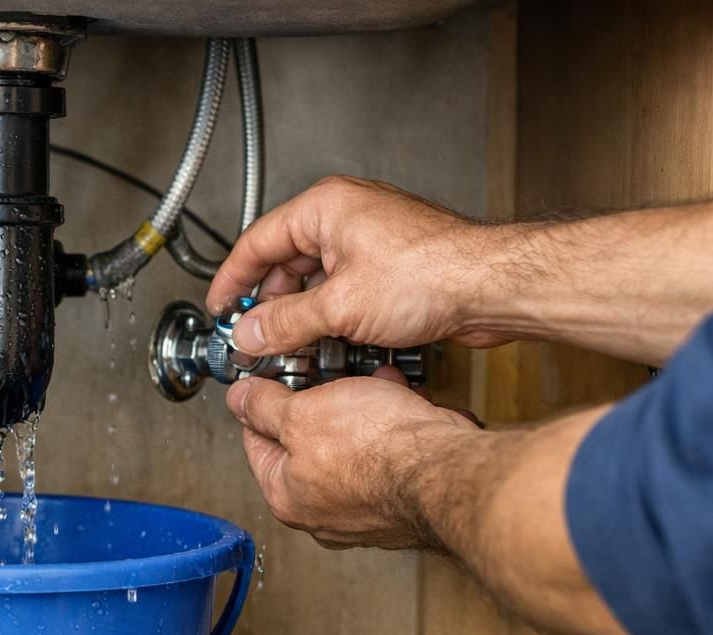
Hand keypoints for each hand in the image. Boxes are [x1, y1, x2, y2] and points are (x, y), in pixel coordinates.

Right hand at [206, 176, 501, 358]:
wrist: (491, 287)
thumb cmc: (432, 273)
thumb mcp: (339, 306)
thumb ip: (284, 323)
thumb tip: (252, 334)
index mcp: (325, 208)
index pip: (258, 241)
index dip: (232, 279)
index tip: (221, 307)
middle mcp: (346, 217)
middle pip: (286, 264)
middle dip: (269, 305)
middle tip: (256, 338)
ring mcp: (370, 241)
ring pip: (316, 281)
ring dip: (302, 317)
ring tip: (292, 348)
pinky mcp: (391, 267)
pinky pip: (344, 291)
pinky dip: (331, 317)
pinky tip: (329, 345)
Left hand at [226, 368, 479, 548]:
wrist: (446, 471)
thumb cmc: (378, 451)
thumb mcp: (302, 413)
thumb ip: (264, 406)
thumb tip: (240, 400)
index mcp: (286, 496)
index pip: (256, 444)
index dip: (262, 406)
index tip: (270, 384)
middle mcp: (321, 514)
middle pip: (305, 448)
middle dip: (319, 407)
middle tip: (328, 383)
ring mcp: (364, 512)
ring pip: (350, 450)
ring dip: (360, 414)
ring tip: (371, 389)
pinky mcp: (400, 503)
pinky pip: (387, 460)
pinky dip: (392, 430)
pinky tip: (402, 407)